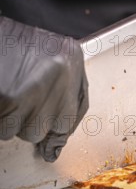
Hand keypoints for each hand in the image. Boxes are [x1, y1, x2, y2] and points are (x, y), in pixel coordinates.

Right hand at [0, 16, 88, 161]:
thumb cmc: (8, 43)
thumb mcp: (44, 55)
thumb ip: (60, 94)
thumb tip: (55, 146)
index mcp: (71, 57)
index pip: (75, 112)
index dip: (59, 128)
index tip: (52, 143)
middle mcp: (60, 73)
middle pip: (52, 126)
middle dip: (31, 121)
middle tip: (17, 98)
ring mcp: (36, 87)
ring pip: (28, 132)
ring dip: (12, 121)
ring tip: (6, 92)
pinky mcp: (10, 99)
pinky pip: (6, 129)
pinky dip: (0, 121)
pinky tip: (0, 99)